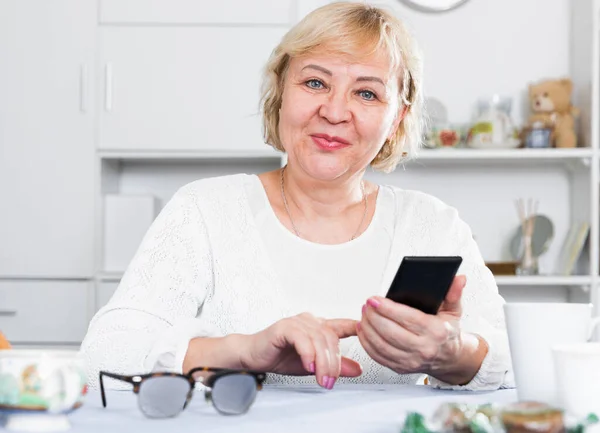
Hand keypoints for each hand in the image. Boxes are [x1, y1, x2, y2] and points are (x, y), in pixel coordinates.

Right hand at [239, 313, 362, 388]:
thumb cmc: (280, 357)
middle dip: (334, 363)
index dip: (356, 327)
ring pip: (319, 339)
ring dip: (322, 362)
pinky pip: (302, 338)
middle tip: (330, 381)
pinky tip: (309, 365)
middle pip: (331, 338)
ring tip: (322, 378)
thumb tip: (358, 369)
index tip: (369, 332)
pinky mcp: (284, 327)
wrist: (253, 358)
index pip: (342, 325)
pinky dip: (308, 353)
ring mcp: (297, 322)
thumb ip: (334, 366)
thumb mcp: (313, 365)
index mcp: (318, 327)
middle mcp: (309, 321)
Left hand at [357, 275, 466, 376]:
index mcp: (436, 332)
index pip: (408, 319)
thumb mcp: (453, 310)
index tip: (374, 299)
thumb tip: (458, 278)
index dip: (388, 308)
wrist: (450, 358)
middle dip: (374, 317)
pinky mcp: (401, 368)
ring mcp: (411, 361)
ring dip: (368, 329)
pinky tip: (363, 330)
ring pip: (381, 345)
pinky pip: (378, 356)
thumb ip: (453, 292)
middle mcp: (424, 349)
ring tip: (364, 314)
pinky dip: (367, 343)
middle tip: (366, 305)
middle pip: (391, 333)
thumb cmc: (447, 331)